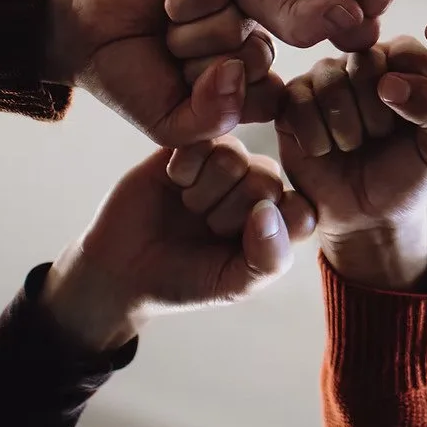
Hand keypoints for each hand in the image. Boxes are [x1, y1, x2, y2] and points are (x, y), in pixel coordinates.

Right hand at [41, 138, 315, 351]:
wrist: (125, 271)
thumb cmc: (188, 280)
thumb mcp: (233, 285)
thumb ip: (268, 259)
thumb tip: (267, 212)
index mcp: (280, 219)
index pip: (301, 210)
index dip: (268, 229)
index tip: (237, 247)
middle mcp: (258, 185)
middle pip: (265, 179)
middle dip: (226, 213)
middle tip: (205, 227)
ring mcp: (225, 163)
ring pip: (232, 157)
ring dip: (203, 192)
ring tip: (189, 206)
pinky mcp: (192, 145)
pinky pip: (200, 142)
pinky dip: (183, 169)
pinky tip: (174, 183)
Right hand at [44, 0, 279, 145]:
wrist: (87, 39)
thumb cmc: (133, 82)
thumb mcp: (171, 124)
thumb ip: (213, 118)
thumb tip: (238, 71)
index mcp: (249, 77)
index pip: (270, 97)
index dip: (223, 102)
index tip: (188, 94)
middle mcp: (249, 37)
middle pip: (257, 59)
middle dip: (201, 67)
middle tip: (173, 58)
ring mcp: (236, 0)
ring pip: (234, 26)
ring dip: (185, 36)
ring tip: (167, 31)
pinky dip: (180, 3)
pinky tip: (166, 3)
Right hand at [275, 37, 426, 290]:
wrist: (367, 216)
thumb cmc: (409, 175)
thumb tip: (389, 82)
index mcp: (406, 65)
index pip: (406, 49)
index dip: (408, 90)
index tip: (409, 123)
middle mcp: (364, 64)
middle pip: (363, 60)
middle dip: (375, 112)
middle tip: (378, 138)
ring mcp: (325, 79)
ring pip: (328, 77)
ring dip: (345, 125)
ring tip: (353, 146)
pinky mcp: (292, 101)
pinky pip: (297, 99)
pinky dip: (315, 134)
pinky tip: (325, 151)